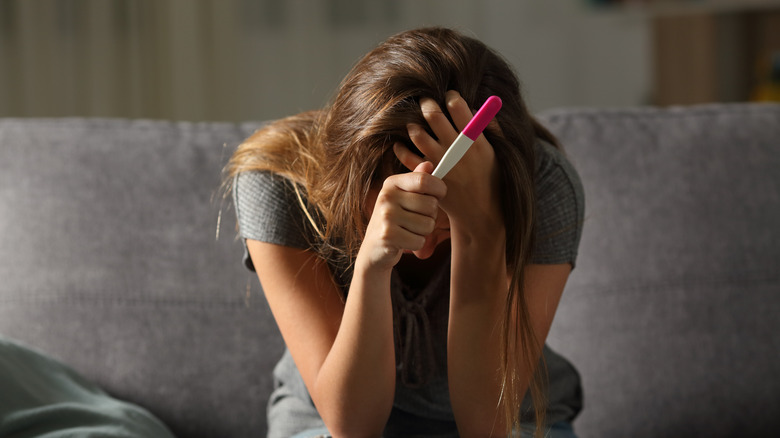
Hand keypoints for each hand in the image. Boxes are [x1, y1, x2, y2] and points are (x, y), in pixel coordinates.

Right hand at [356, 161, 446, 271]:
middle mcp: (387, 197)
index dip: (439, 188)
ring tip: (408, 230)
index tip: (440, 194)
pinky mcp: (388, 236)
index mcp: (391, 183)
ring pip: (428, 225)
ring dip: (423, 232)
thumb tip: (429, 163)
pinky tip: (404, 241)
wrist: (374, 249)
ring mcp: (386, 216)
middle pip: (431, 205)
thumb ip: (416, 180)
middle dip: (430, 216)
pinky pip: (420, 240)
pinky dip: (416, 244)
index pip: (424, 180)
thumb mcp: (402, 197)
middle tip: (416, 219)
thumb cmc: (394, 220)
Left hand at [395, 91, 502, 237]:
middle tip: (424, 101)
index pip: (458, 106)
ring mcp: (440, 162)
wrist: (481, 211)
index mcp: (474, 139)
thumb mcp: (497, 154)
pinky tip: (401, 143)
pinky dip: (401, 148)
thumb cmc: (491, 179)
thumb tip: (481, 107)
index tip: (448, 95)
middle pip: (434, 115)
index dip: (450, 96)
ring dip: (413, 124)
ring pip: (417, 133)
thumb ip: (491, 129)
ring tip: (414, 123)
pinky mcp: (429, 175)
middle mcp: (455, 148)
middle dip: (427, 103)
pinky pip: (407, 157)